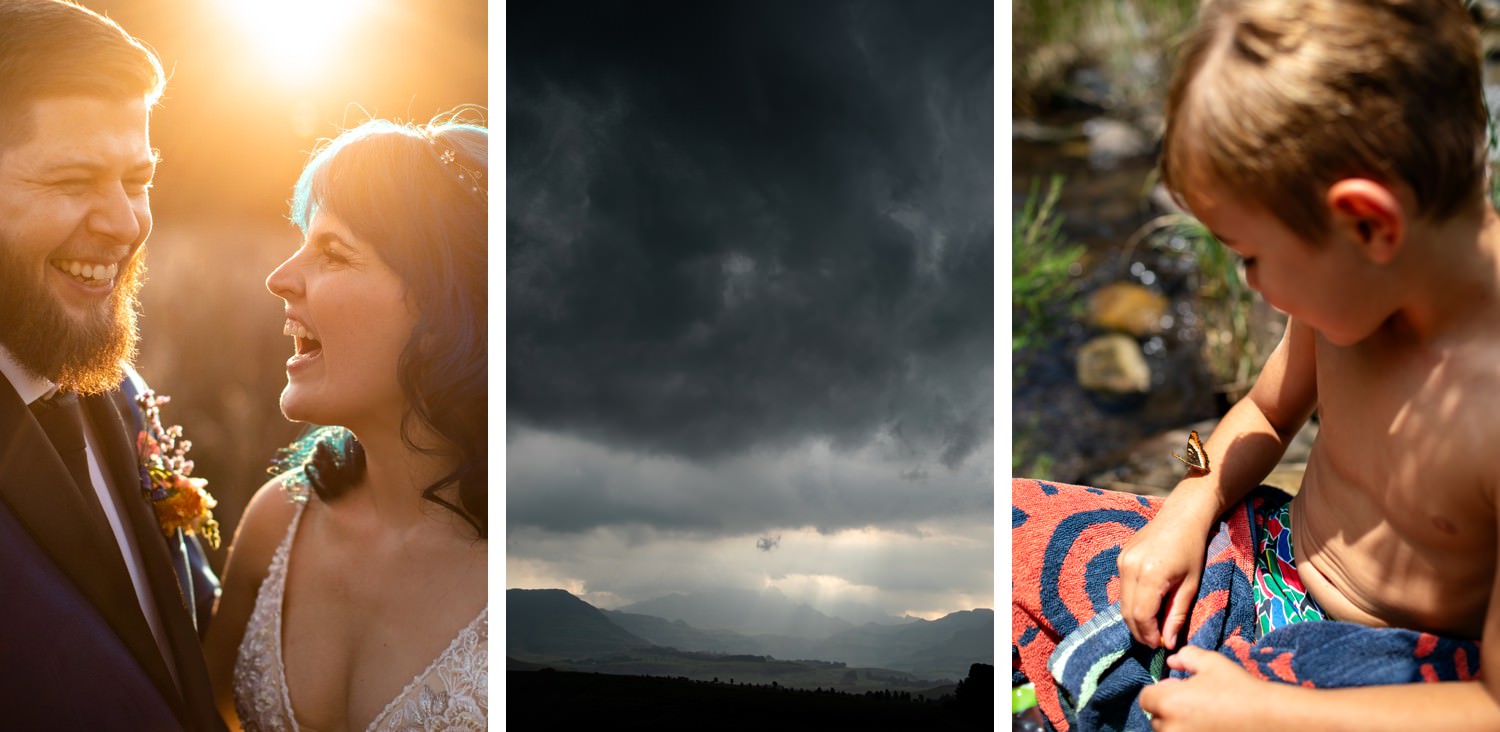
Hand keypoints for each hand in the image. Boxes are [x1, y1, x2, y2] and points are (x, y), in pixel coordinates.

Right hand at [1117, 498, 1211, 648]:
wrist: (1181, 516)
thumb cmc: (1192, 549)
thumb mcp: (1190, 585)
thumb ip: (1176, 615)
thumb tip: (1168, 642)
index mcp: (1150, 574)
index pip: (1141, 615)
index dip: (1148, 635)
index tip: (1160, 646)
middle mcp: (1130, 568)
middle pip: (1127, 612)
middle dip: (1140, 631)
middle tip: (1155, 642)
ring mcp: (1122, 562)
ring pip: (1122, 602)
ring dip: (1135, 619)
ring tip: (1152, 627)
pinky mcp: (1120, 558)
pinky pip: (1123, 589)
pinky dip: (1132, 602)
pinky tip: (1147, 606)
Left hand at [1138, 646, 1268, 731]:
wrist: (1268, 717)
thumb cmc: (1238, 688)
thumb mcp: (1211, 662)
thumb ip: (1186, 656)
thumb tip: (1172, 661)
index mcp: (1169, 702)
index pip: (1145, 699)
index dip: (1158, 692)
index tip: (1176, 689)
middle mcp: (1171, 727)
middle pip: (1156, 719)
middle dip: (1168, 710)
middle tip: (1192, 702)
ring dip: (1178, 724)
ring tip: (1202, 715)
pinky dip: (1191, 731)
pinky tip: (1210, 725)